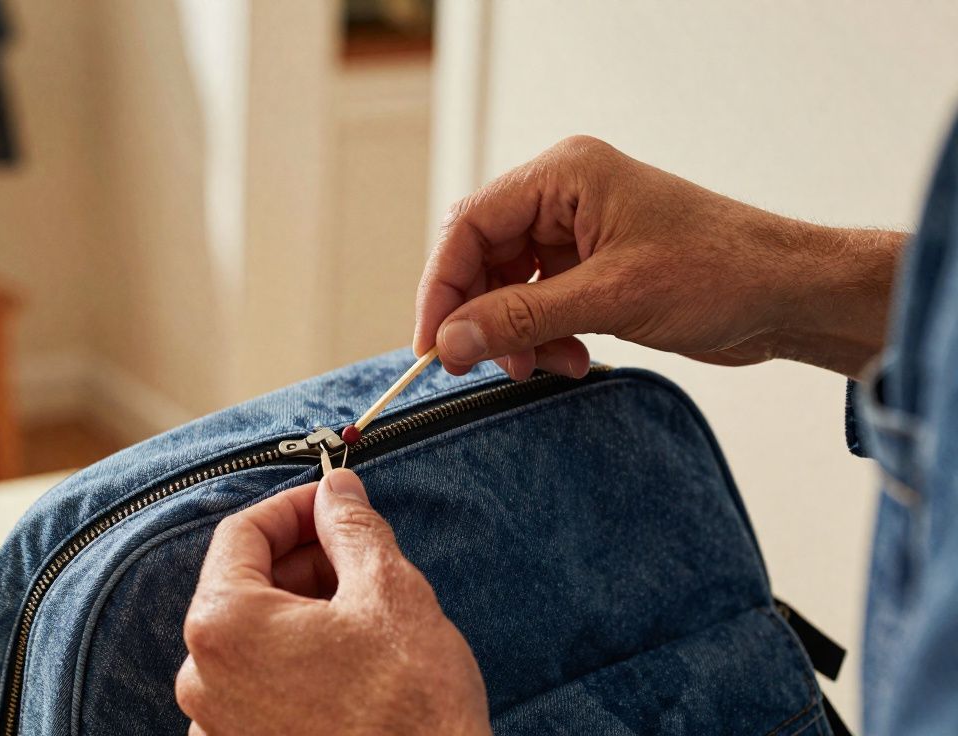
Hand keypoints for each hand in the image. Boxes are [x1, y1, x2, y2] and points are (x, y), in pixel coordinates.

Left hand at [176, 469, 489, 735]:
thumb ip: (352, 527)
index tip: (331, 502)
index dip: (293, 507)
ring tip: (363, 613)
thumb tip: (336, 491)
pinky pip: (256, 686)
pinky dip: (294, 660)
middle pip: (244, 586)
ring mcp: (217, 725)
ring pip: (253, 637)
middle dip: (302, 561)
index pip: (241, 533)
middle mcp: (202, 679)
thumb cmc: (410, 710)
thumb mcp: (389, 592)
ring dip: (302, 611)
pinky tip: (347, 661)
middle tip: (359, 555)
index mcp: (224, 625)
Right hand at [415, 135, 905, 379]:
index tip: (434, 343)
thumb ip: (522, 318)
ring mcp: (579, 233)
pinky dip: (544, 337)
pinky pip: (540, 304)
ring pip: (509, 286)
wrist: (790, 296)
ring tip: (548, 365)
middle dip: (483, 315)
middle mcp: (565, 197)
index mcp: (565, 175)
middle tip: (486, 364)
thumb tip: (451, 340)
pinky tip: (573, 359)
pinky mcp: (594, 268)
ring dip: (517, 333)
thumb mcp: (611, 297)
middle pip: (484, 257)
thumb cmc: (722, 272)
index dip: (443, 286)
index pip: (471, 225)